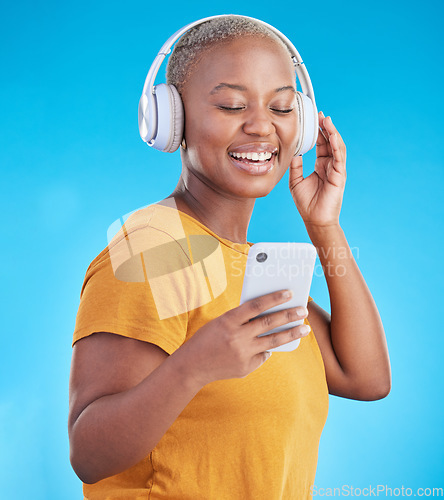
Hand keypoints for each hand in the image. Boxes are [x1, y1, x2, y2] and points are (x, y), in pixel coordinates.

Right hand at [179, 290, 309, 385]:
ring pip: (272, 342)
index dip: (274, 298)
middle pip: (268, 323)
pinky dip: (267, 349)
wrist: (191, 366)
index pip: (256, 306)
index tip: (289, 293)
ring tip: (304, 329)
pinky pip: (262, 355)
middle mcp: (236, 337)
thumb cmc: (207, 338)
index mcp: (228, 320)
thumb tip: (270, 313)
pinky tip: (273, 344)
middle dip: (289, 315)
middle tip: (303, 310)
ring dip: (291, 334)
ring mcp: (242, 354)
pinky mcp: (246, 368)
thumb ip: (242, 318)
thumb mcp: (221, 322)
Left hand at [289, 111, 346, 227]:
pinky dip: (336, 145)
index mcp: (320, 166)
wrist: (314, 219)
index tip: (313, 120)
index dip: (318, 133)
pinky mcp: (339, 175)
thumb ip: (295, 167)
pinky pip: (339, 157)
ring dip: (332, 132)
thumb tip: (294, 153)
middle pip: (329, 142)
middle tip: (320, 115)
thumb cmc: (306, 203)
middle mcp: (330, 166)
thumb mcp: (296, 181)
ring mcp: (336, 170)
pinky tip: (332, 135)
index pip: (321, 145)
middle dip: (326, 128)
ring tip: (326, 120)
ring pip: (336, 147)